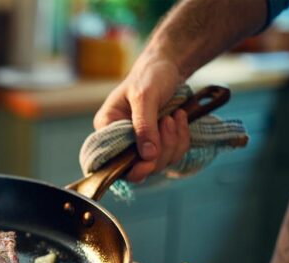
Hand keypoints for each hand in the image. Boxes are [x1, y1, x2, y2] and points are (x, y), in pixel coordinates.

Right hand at [94, 53, 189, 181]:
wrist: (168, 67)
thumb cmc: (149, 76)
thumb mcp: (144, 96)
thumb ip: (144, 126)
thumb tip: (148, 156)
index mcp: (107, 128)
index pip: (112, 162)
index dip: (131, 169)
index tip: (150, 162)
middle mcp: (121, 140)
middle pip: (139, 166)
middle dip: (161, 149)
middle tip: (168, 121)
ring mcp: (140, 143)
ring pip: (159, 162)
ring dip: (173, 141)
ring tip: (175, 116)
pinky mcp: (158, 143)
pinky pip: (173, 154)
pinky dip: (181, 138)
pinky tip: (180, 118)